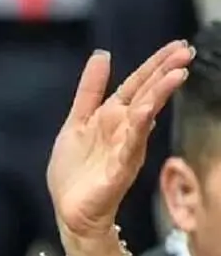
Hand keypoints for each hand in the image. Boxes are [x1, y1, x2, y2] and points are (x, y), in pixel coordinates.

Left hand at [47, 41, 192, 253]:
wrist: (70, 210)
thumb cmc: (74, 171)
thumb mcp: (76, 122)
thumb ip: (89, 91)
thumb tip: (102, 55)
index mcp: (112, 116)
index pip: (137, 84)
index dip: (155, 65)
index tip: (177, 45)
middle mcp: (123, 129)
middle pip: (146, 95)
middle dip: (165, 73)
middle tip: (186, 52)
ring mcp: (125, 148)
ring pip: (144, 116)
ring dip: (159, 95)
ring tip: (176, 74)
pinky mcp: (119, 169)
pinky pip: (130, 147)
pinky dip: (136, 130)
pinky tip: (145, 113)